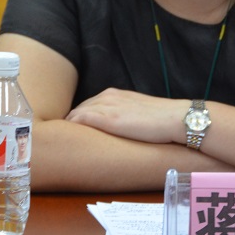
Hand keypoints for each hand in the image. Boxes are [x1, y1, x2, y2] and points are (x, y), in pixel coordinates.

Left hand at [66, 88, 188, 143]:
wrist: (175, 119)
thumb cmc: (162, 120)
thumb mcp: (138, 112)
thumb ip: (124, 115)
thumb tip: (120, 128)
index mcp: (115, 94)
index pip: (88, 104)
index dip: (79, 116)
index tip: (72, 129)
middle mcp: (108, 97)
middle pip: (79, 108)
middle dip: (70, 121)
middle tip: (60, 137)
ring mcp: (107, 107)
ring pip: (76, 113)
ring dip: (67, 125)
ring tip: (58, 140)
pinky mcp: (109, 119)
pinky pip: (81, 120)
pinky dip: (71, 127)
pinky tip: (65, 137)